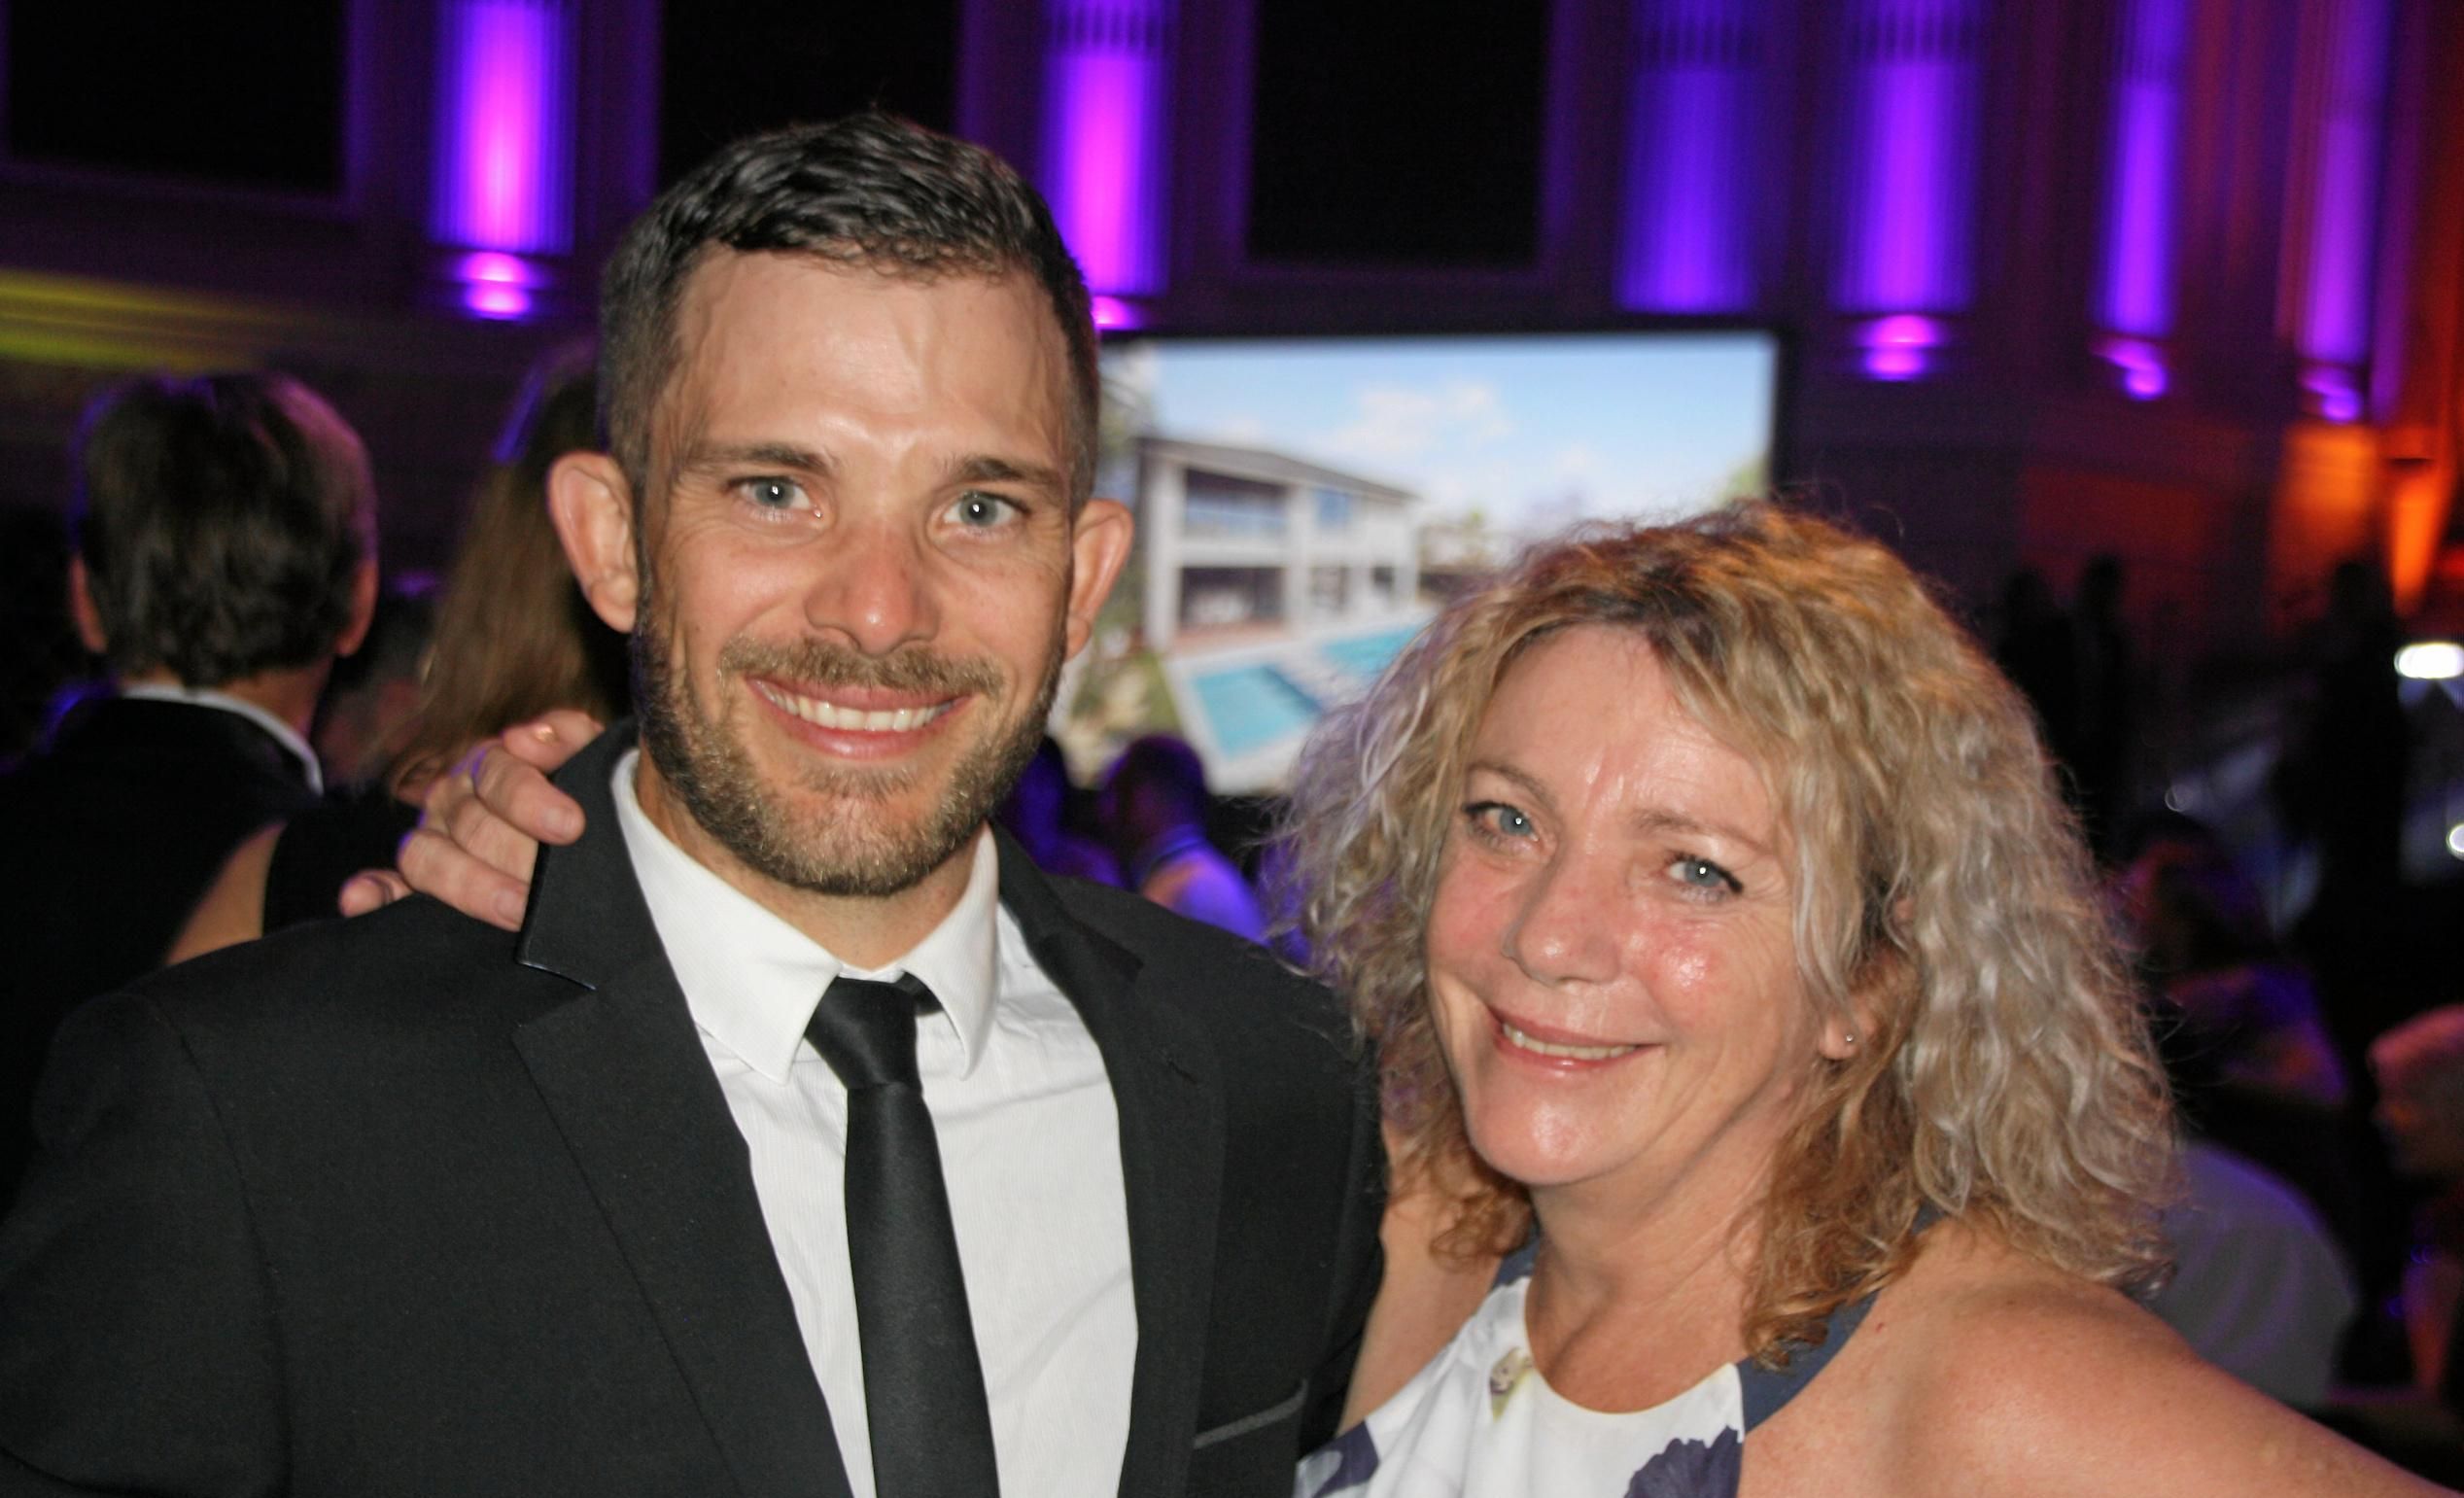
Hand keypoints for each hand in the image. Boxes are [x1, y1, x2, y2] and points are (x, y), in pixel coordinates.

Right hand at [336, 711, 599, 928]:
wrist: (592, 834)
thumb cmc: (589, 795)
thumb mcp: (590, 758)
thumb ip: (568, 737)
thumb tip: (521, 738)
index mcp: (491, 765)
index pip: (499, 776)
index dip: (531, 800)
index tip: (570, 826)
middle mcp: (453, 799)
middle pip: (470, 825)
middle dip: (516, 856)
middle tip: (552, 885)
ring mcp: (431, 840)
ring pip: (427, 856)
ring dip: (469, 885)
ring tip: (515, 909)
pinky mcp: (416, 883)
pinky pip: (387, 887)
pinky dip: (372, 894)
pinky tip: (361, 900)